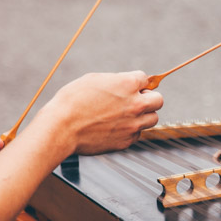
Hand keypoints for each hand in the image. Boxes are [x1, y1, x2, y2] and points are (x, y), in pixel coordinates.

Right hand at [46, 70, 162, 155]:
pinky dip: (130, 131)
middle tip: (136, 101)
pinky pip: (137, 134)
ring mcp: (133, 125)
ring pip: (152, 119)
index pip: (145, 78)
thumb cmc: (72, 101)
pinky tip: (114, 128)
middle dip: (149, 99)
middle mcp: (136, 104)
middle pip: (158, 100)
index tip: (129, 86)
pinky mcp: (126, 141)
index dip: (136, 82)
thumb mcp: (94, 80)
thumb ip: (116, 81)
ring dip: (143, 116)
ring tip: (126, 115)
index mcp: (128, 84)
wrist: (61, 128)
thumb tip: (127, 84)